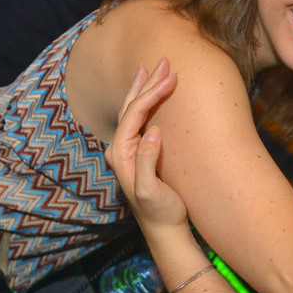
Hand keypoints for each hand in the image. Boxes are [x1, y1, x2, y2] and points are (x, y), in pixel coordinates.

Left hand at [103, 59, 186, 229]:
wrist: (164, 231)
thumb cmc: (160, 212)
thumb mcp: (151, 190)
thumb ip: (147, 161)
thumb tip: (152, 132)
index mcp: (121, 153)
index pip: (135, 114)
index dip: (152, 94)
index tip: (172, 79)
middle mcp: (120, 149)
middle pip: (130, 107)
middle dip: (147, 83)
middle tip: (164, 61)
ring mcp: (128, 151)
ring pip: (133, 111)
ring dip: (144, 89)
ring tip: (152, 70)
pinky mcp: (139, 154)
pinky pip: (140, 120)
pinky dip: (147, 103)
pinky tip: (152, 96)